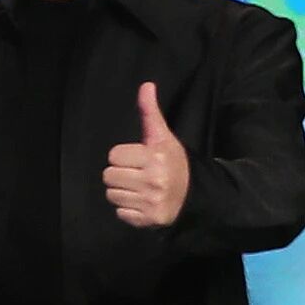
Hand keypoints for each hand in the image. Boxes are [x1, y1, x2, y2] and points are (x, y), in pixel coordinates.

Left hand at [100, 85, 190, 232]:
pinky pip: (120, 212)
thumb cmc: (174, 162)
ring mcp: (150, 201)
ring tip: (139, 188)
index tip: (138, 159)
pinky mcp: (148, 219)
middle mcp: (153, 179)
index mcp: (155, 157)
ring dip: (122, 192)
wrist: (196, 195)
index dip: (124, 156)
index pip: (114, 155)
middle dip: (121, 174)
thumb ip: (150, 113)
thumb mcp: (163, 137)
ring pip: (111, 194)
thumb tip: (146, 85)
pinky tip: (142, 202)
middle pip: (108, 175)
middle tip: (137, 174)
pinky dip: (128, 209)